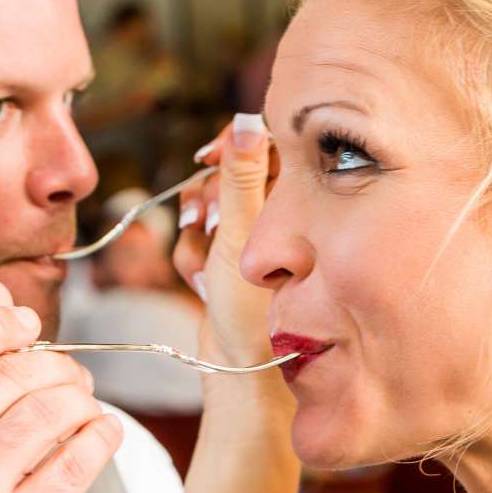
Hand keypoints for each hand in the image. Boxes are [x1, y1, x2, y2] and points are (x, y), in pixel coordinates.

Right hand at [173, 114, 276, 372]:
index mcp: (298, 200)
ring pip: (205, 204)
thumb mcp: (245, 232)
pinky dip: (192, 256)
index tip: (207, 157)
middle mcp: (276, 215)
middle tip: (208, 222)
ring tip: (207, 270)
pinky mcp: (226, 259)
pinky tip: (202, 285)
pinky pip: (195, 236)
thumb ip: (242, 175)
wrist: (238, 372)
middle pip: (226, 173)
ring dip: (197, 234)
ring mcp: (250, 238)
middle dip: (208, 198)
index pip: (265, 145)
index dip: (232, 144)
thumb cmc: (253, 308)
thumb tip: (247, 120)